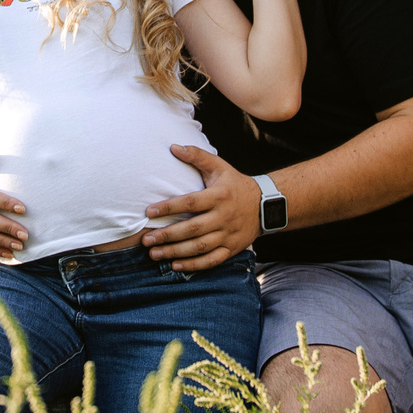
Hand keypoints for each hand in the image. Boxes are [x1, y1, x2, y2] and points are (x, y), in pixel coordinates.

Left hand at [140, 144, 262, 270]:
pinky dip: (193, 265)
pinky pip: (211, 261)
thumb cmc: (235, 184)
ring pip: (199, 247)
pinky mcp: (231, 249)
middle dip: (167, 236)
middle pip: (192, 229)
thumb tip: (173, 147)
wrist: (266, 205)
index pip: (190, 203)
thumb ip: (197, 156)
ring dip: (175, 252)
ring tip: (154, 254)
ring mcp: (228, 235)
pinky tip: (175, 266)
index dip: (168, 207)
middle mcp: (223, 217)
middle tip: (146, 240)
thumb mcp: (220, 166)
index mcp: (218, 196)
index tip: (149, 212)